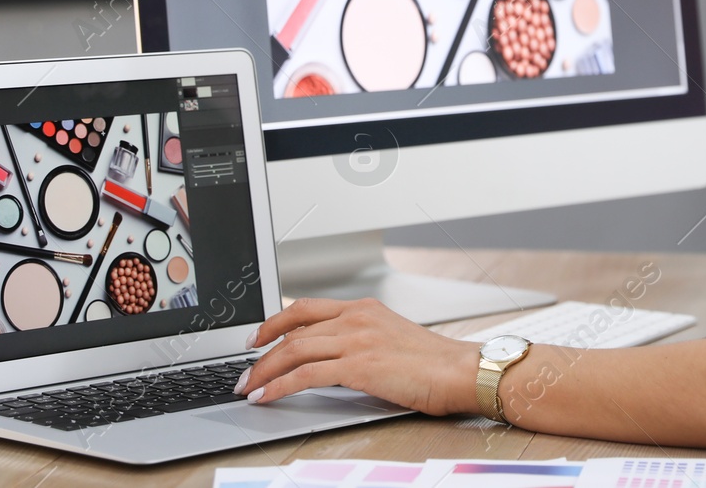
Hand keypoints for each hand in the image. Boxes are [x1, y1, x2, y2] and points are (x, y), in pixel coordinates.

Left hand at [236, 297, 480, 415]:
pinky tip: (267, 396)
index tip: (257, 337)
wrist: (461, 371)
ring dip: (264, 371)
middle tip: (244, 370)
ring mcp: (357, 340)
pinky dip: (279, 386)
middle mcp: (357, 318)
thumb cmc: (435, 363)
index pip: (307, 308)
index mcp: (365, 309)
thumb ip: (363, 340)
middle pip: (293, 329)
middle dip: (261, 352)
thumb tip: (333, 358)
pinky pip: (305, 374)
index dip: (275, 322)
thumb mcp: (393, 339)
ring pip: (294, 350)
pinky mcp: (358, 366)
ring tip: (248, 388)